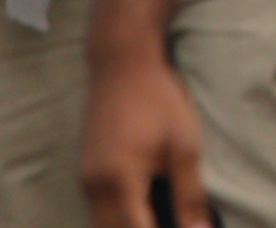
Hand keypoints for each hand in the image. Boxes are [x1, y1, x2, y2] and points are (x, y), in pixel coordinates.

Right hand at [77, 45, 205, 227]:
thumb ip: (190, 196)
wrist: (121, 63)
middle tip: (175, 224)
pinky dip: (118, 220)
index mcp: (119, 182)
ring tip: (160, 219)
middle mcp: (94, 188)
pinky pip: (98, 212)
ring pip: (101, 226)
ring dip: (128, 227)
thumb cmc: (158, 100)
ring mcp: (85, 181)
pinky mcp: (85, 174)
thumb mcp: (183, 145)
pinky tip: (144, 214)